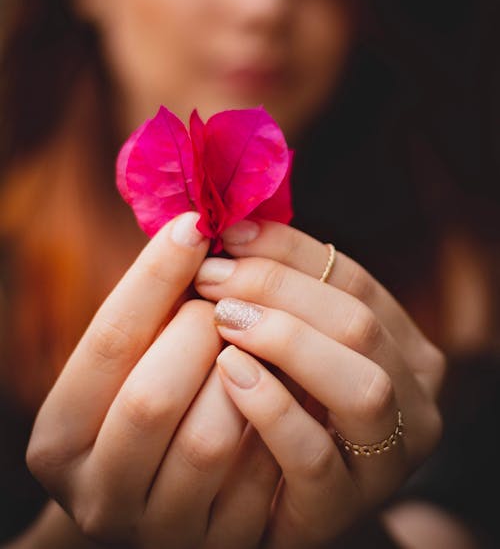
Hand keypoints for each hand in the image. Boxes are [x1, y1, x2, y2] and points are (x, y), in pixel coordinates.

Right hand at [26, 212, 279, 548]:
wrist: (169, 499)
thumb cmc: (151, 402)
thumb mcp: (131, 364)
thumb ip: (149, 310)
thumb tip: (193, 227)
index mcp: (59, 439)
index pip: (108, 343)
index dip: (153, 277)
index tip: (193, 225)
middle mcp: (98, 495)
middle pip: (153, 396)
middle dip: (198, 332)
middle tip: (220, 306)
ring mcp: (160, 531)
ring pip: (210, 437)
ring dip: (243, 374)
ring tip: (248, 347)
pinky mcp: (224, 548)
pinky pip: (263, 473)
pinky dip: (278, 417)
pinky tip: (277, 390)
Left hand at [195, 220, 444, 547]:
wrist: (269, 504)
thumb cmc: (277, 405)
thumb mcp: (289, 345)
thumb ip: (279, 294)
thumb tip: (234, 226)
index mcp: (403, 349)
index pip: (354, 280)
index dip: (291, 250)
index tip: (231, 233)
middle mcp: (413, 401)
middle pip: (358, 323)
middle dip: (279, 288)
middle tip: (212, 277)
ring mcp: (387, 460)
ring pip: (361, 385)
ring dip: (286, 339)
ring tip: (223, 319)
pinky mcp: (341, 509)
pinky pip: (315, 454)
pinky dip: (270, 406)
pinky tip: (228, 373)